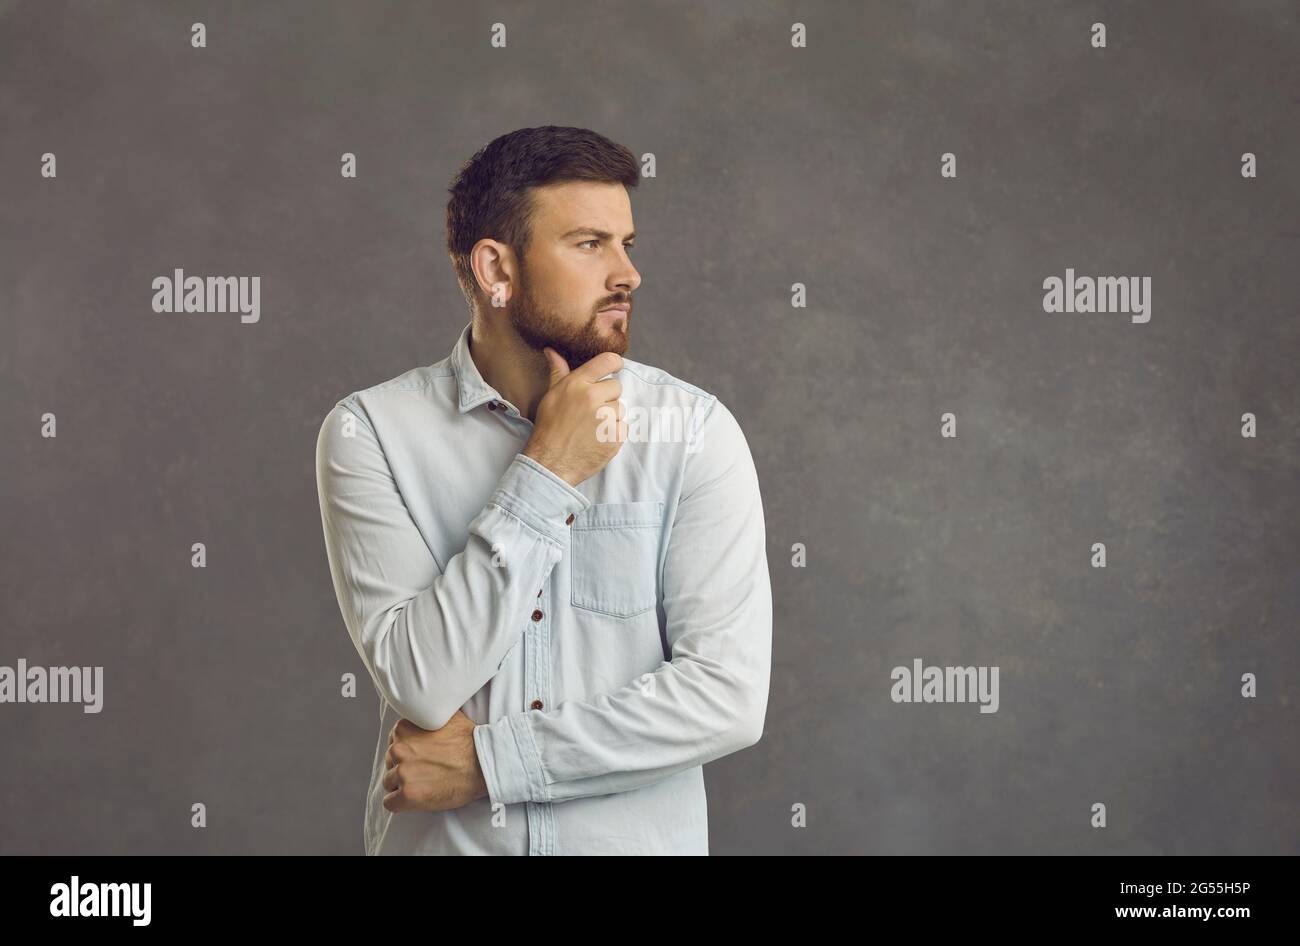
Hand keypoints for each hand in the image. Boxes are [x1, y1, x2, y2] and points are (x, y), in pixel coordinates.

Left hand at [382, 710, 488, 812]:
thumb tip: (426, 709)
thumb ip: (430, 713)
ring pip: (389, 782)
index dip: (407, 750)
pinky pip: (390, 802)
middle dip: (404, 767)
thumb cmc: (470, 741)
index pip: (393, 741)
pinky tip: (414, 800)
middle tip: (424, 771)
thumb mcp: (448, 715)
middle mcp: (399, 749)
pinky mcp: (408, 794)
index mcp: (404, 729)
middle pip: (390, 762)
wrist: (484, 764)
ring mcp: (403, 772)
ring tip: (422, 784)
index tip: (419, 755)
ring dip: (402, 785)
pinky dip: (400, 803)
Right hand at [522, 348, 626, 486]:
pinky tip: (598, 439)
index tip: (615, 369)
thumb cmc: (549, 428)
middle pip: (616, 387)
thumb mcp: (551, 396)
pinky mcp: (615, 437)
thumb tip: (552, 350)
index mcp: (577, 384)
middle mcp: (592, 397)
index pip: (607, 361)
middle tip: (591, 412)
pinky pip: (624, 427)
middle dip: (607, 398)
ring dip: (611, 417)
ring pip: (620, 408)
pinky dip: (614, 433)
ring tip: (592, 427)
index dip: (615, 363)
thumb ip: (558, 371)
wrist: (550, 463)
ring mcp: (605, 418)